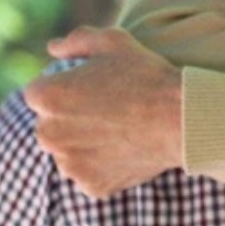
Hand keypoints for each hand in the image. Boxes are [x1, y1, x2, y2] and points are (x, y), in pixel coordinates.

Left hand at [23, 26, 182, 198]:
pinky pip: (90, 172)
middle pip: (51, 124)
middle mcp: (48, 134)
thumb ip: (76, 40)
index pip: (40, 92)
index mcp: (46, 96)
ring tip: (121, 128)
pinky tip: (127, 147)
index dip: (67, 86)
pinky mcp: (90, 185)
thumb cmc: (148, 76)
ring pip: (69, 150)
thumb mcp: (114, 40)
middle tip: (110, 107)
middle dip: (71, 116)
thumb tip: (53, 48)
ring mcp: (68, 164)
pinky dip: (104, 164)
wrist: (183, 118)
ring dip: (85, 142)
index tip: (94, 87)